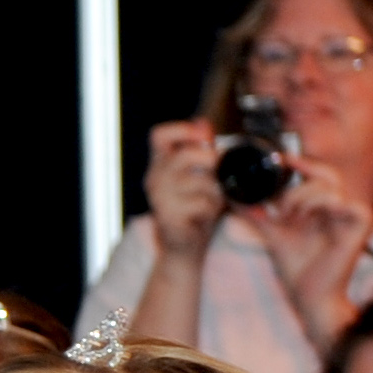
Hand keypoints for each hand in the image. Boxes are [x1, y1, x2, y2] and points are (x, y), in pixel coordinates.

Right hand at [144, 119, 224, 257]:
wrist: (183, 248)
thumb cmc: (194, 209)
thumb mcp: (201, 174)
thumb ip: (201, 149)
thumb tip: (203, 123)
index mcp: (160, 164)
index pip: (159, 135)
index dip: (182, 130)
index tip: (204, 135)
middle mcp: (154, 178)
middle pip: (185, 155)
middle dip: (210, 162)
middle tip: (218, 175)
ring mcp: (159, 199)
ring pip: (198, 182)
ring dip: (215, 192)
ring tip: (212, 202)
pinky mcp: (168, 218)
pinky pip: (200, 204)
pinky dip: (211, 209)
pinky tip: (205, 216)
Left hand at [244, 153, 372, 351]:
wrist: (308, 296)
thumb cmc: (297, 269)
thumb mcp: (273, 233)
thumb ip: (257, 214)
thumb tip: (232, 198)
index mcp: (325, 206)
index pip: (318, 173)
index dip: (300, 163)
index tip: (277, 159)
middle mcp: (342, 207)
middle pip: (326, 174)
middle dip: (298, 186)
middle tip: (281, 207)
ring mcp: (354, 214)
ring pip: (330, 186)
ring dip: (304, 198)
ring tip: (290, 218)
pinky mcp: (362, 224)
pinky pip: (346, 203)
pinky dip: (324, 205)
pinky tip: (309, 219)